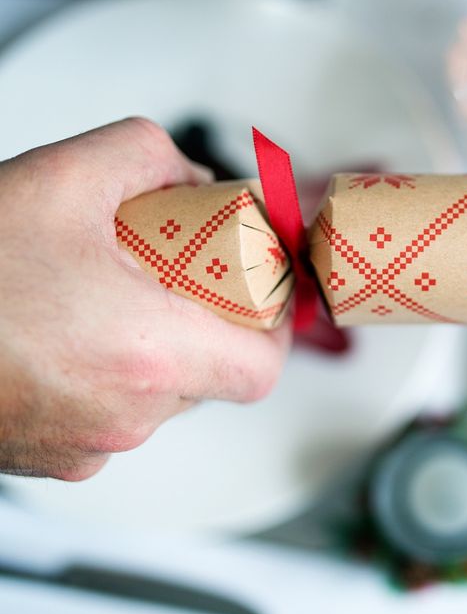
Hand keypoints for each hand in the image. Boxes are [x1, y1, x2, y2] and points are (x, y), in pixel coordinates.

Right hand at [0, 118, 291, 480]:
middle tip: (184, 278)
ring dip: (153, 349)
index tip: (267, 299)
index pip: (261, 368)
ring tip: (115, 297)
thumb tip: (192, 175)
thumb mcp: (61, 175)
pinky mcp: (46, 459)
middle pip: (210, 378)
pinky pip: (105, 417)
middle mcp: (124, 414)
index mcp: (147, 353)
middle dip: (207, 325)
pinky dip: (105, 375)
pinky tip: (69, 333)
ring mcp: (83, 445)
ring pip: (156, 398)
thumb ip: (147, 154)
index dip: (274, 331)